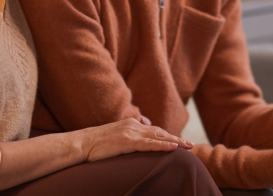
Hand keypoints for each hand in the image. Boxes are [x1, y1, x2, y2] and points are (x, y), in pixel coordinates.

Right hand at [79, 118, 193, 162]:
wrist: (82, 143)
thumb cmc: (96, 143)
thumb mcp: (115, 135)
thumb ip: (128, 132)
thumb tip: (141, 128)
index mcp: (131, 124)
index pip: (154, 130)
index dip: (168, 136)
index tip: (180, 141)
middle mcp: (134, 126)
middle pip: (160, 132)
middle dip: (177, 138)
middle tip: (191, 144)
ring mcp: (131, 133)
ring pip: (159, 136)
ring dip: (176, 141)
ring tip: (189, 146)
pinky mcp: (128, 142)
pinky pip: (149, 144)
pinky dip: (163, 145)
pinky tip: (174, 147)